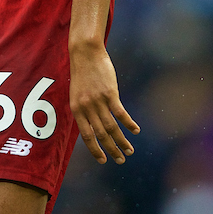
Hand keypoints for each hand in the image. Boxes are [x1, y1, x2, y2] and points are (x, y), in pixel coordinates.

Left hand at [68, 42, 138, 164]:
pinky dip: (129, 124)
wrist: (85, 52)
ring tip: (130, 151)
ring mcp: (98, 101)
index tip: (102, 160)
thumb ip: (84, 109)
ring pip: (112, 128)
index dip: (95, 150)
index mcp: (76, 109)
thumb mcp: (77, 93)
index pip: (86, 136)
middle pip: (101, 135)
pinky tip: (135, 131)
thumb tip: (93, 126)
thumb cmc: (82, 72)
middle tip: (121, 160)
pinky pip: (121, 114)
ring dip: (122, 141)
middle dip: (111, 150)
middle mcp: (86, 108)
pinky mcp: (110, 94)